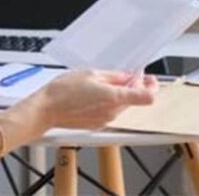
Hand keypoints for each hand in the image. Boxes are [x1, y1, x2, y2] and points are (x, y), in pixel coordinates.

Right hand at [35, 69, 157, 129]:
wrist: (47, 109)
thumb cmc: (63, 91)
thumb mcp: (91, 74)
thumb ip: (114, 76)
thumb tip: (128, 76)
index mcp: (114, 98)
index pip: (146, 97)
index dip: (151, 86)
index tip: (149, 79)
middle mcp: (113, 112)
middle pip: (134, 100)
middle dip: (134, 87)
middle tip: (127, 75)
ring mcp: (106, 120)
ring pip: (123, 105)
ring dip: (121, 94)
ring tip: (107, 82)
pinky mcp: (98, 124)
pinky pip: (111, 111)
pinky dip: (110, 102)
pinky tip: (98, 93)